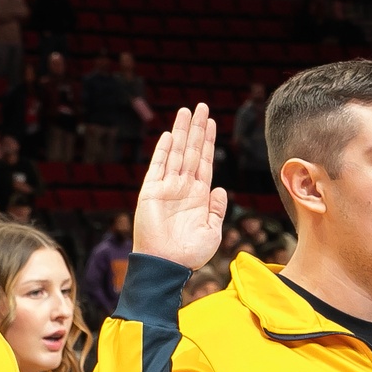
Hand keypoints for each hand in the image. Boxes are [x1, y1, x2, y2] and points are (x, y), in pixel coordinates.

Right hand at [133, 103, 225, 269]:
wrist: (166, 265)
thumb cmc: (189, 254)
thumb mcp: (213, 232)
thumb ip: (217, 210)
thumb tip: (220, 190)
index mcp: (198, 196)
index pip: (205, 162)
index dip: (208, 142)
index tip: (211, 122)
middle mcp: (182, 188)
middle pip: (191, 151)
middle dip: (196, 129)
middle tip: (201, 106)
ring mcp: (166, 188)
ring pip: (176, 153)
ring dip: (181, 132)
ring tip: (186, 111)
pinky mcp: (151, 192)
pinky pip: (158, 167)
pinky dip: (163, 151)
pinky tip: (169, 135)